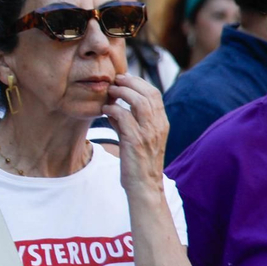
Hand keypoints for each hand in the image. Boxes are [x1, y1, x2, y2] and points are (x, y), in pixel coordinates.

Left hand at [102, 74, 166, 194]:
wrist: (144, 187)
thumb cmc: (138, 163)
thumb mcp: (137, 139)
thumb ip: (127, 122)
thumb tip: (113, 108)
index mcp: (162, 123)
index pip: (155, 94)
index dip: (139, 83)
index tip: (124, 78)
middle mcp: (158, 126)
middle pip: (148, 93)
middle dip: (130, 83)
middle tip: (115, 80)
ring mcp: (148, 134)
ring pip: (139, 102)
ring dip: (122, 93)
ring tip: (110, 91)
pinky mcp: (135, 142)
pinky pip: (124, 117)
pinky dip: (113, 110)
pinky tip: (105, 110)